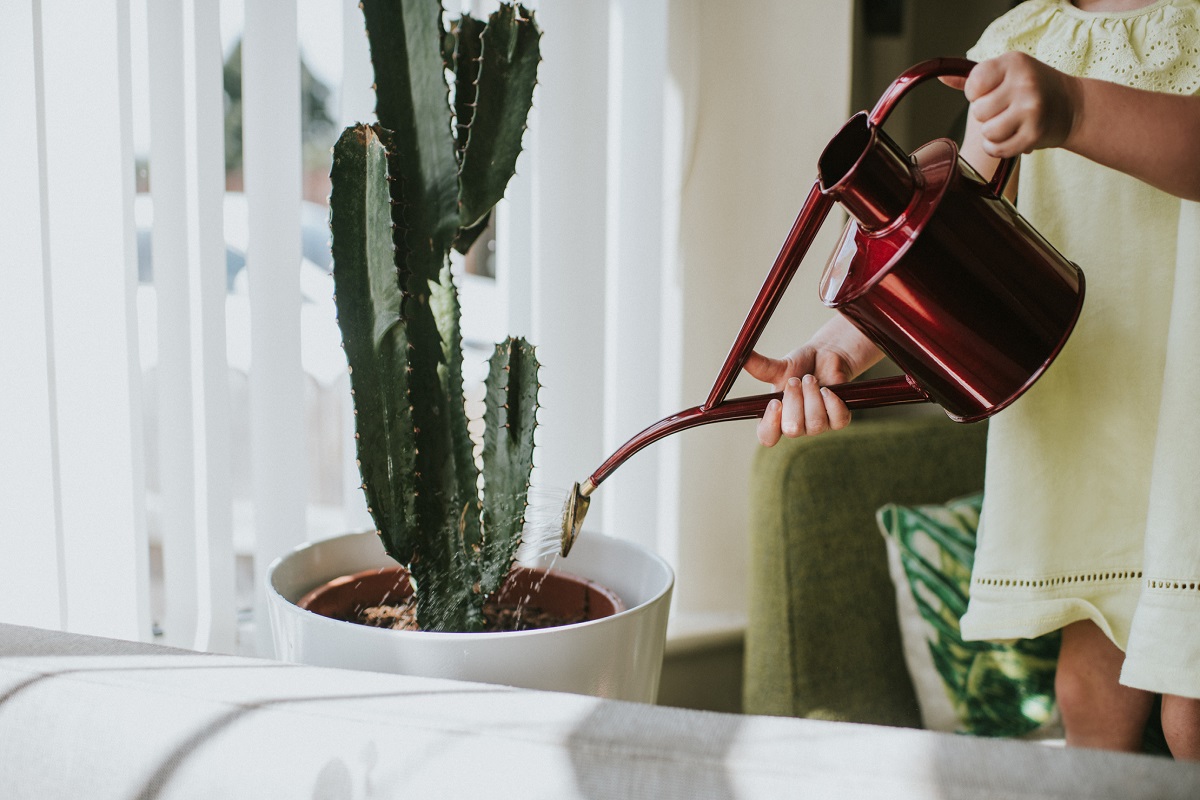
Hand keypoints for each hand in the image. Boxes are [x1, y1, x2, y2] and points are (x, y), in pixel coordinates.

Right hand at [743, 346, 854, 446]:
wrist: (825, 358)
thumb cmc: (799, 366)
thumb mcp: (779, 367)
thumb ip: (761, 367)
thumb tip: (741, 357)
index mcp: (776, 418)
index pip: (767, 437)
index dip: (770, 425)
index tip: (775, 402)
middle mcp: (796, 426)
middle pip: (793, 430)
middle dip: (794, 402)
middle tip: (795, 380)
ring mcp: (817, 426)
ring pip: (815, 423)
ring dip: (812, 397)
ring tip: (810, 379)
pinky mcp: (838, 420)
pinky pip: (837, 420)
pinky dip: (832, 402)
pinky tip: (827, 389)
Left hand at [944, 52, 1079, 158]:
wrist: (1073, 106)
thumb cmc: (1032, 88)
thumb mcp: (1008, 73)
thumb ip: (974, 77)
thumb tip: (943, 78)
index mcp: (1013, 62)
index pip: (973, 84)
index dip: (976, 94)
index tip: (991, 93)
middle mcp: (1024, 82)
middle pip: (978, 111)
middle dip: (987, 115)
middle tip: (1006, 110)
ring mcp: (1031, 108)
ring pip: (987, 131)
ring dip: (993, 133)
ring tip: (1009, 124)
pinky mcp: (1034, 133)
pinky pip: (997, 149)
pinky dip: (998, 148)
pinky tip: (1010, 138)